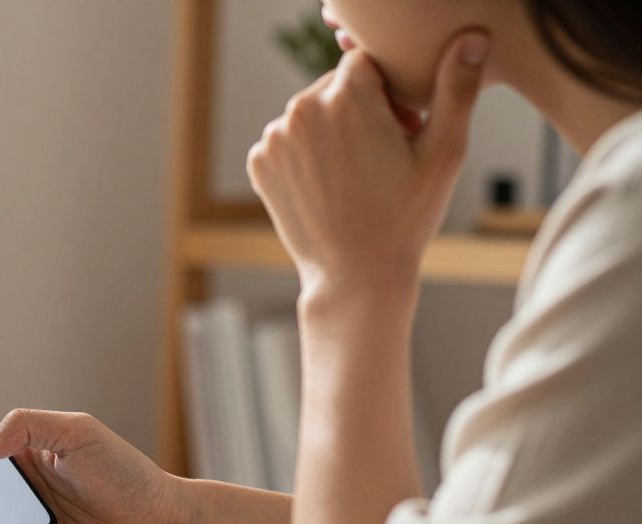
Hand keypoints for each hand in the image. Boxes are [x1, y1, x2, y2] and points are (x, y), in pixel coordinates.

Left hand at [246, 32, 488, 297]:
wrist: (354, 276)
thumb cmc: (405, 217)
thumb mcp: (443, 153)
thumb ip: (457, 88)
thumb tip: (472, 39)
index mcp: (347, 95)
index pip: (367, 62)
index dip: (389, 92)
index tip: (402, 128)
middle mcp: (302, 109)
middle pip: (335, 87)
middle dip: (360, 109)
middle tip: (384, 153)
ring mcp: (275, 137)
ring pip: (310, 114)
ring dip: (331, 131)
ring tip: (357, 172)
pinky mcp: (260, 162)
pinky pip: (287, 141)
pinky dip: (305, 154)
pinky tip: (329, 184)